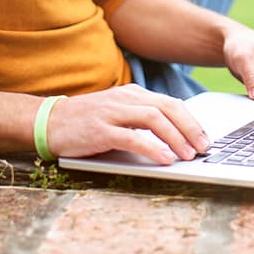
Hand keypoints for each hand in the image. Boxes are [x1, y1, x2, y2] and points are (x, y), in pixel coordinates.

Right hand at [47, 84, 210, 164]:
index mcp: (132, 94)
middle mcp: (125, 99)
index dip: (191, 121)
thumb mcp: (118, 114)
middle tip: (204, 148)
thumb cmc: (86, 122)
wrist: (49, 121)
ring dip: (175, 137)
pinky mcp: (100, 130)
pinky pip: (131, 137)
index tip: (205, 138)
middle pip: (167, 108)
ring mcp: (112, 113)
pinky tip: (164, 159)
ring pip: (153, 119)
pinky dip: (151, 147)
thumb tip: (175, 137)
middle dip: (190, 128)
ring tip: (188, 155)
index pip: (170, 103)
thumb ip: (141, 119)